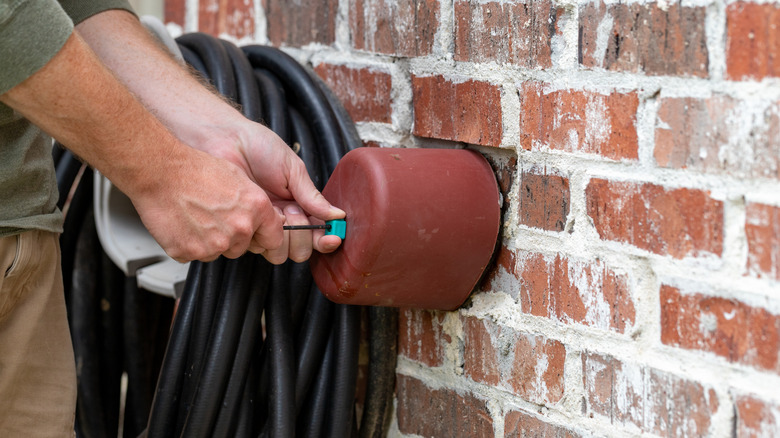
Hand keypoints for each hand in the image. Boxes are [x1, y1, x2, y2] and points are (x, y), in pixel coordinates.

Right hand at [129, 147, 286, 261]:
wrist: (160, 171)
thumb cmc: (194, 169)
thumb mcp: (237, 177)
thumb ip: (253, 203)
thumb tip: (260, 217)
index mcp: (255, 208)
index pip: (274, 237)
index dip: (264, 236)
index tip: (259, 235)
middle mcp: (239, 229)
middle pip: (242, 247)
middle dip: (231, 236)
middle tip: (213, 216)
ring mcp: (215, 244)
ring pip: (218, 252)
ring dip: (209, 241)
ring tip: (195, 216)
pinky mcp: (191, 252)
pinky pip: (194, 255)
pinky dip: (188, 244)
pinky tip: (183, 224)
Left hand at [192, 119, 345, 263]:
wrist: (226, 141)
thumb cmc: (258, 147)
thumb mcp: (292, 169)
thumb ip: (312, 196)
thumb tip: (337, 215)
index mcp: (299, 206)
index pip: (318, 234)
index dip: (327, 240)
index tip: (333, 238)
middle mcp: (282, 220)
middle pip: (300, 250)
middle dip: (302, 236)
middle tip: (293, 211)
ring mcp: (261, 226)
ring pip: (279, 253)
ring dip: (282, 236)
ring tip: (275, 209)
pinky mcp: (241, 228)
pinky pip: (255, 246)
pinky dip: (259, 233)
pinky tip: (256, 212)